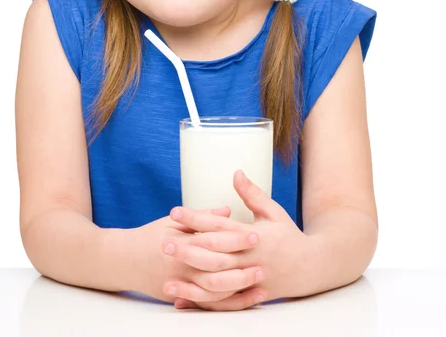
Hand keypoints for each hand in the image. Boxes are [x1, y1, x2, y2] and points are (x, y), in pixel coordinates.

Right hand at [132, 205, 261, 303]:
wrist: (123, 260)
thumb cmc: (150, 236)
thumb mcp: (172, 221)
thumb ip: (201, 217)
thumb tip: (226, 210)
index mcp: (183, 241)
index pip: (215, 239)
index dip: (237, 237)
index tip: (255, 233)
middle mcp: (182, 264)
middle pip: (218, 267)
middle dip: (243, 265)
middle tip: (263, 261)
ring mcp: (182, 283)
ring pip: (215, 290)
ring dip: (239, 288)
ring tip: (259, 283)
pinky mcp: (181, 295)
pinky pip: (208, 303)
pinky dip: (227, 303)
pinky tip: (243, 298)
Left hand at [165, 169, 312, 310]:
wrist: (311, 268)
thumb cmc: (289, 236)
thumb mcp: (272, 211)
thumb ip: (252, 194)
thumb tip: (236, 173)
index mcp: (253, 236)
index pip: (219, 226)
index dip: (196, 219)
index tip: (175, 212)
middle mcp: (249, 259)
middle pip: (214, 255)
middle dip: (187, 249)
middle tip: (164, 243)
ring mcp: (248, 280)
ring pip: (215, 283)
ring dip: (190, 280)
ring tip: (167, 276)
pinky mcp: (247, 296)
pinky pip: (221, 301)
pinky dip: (200, 302)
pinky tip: (181, 300)